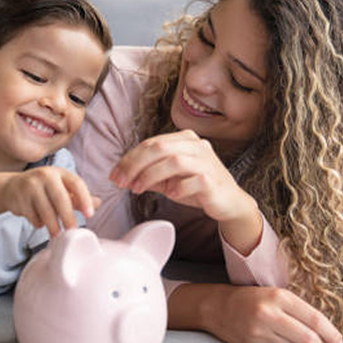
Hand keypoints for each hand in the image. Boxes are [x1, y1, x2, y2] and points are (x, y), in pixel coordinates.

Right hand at [2, 167, 99, 237]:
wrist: (11, 187)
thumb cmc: (43, 188)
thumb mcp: (61, 188)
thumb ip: (78, 197)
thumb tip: (98, 203)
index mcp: (59, 172)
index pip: (76, 183)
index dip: (85, 199)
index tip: (90, 214)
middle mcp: (45, 175)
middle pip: (60, 198)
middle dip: (68, 217)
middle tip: (73, 231)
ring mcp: (30, 186)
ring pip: (46, 210)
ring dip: (53, 226)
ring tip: (57, 236)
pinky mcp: (19, 198)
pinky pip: (33, 216)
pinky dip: (39, 223)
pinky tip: (39, 221)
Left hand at [109, 130, 251, 221]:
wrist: (228, 202)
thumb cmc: (197, 188)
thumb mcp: (169, 179)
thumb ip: (149, 175)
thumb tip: (122, 176)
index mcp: (184, 139)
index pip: (151, 143)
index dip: (129, 159)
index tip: (114, 175)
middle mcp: (196, 145)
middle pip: (159, 147)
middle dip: (135, 165)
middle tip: (122, 182)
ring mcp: (207, 161)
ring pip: (173, 161)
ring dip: (150, 176)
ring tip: (138, 189)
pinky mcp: (214, 179)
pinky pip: (192, 180)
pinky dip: (178, 187)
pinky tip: (170, 194)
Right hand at [206, 285, 342, 342]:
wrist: (216, 305)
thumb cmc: (250, 299)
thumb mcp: (274, 295)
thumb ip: (298, 311)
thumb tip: (326, 334)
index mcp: (278, 296)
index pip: (315, 320)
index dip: (331, 334)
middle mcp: (269, 313)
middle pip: (309, 340)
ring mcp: (260, 330)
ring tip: (293, 341)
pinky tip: (276, 341)